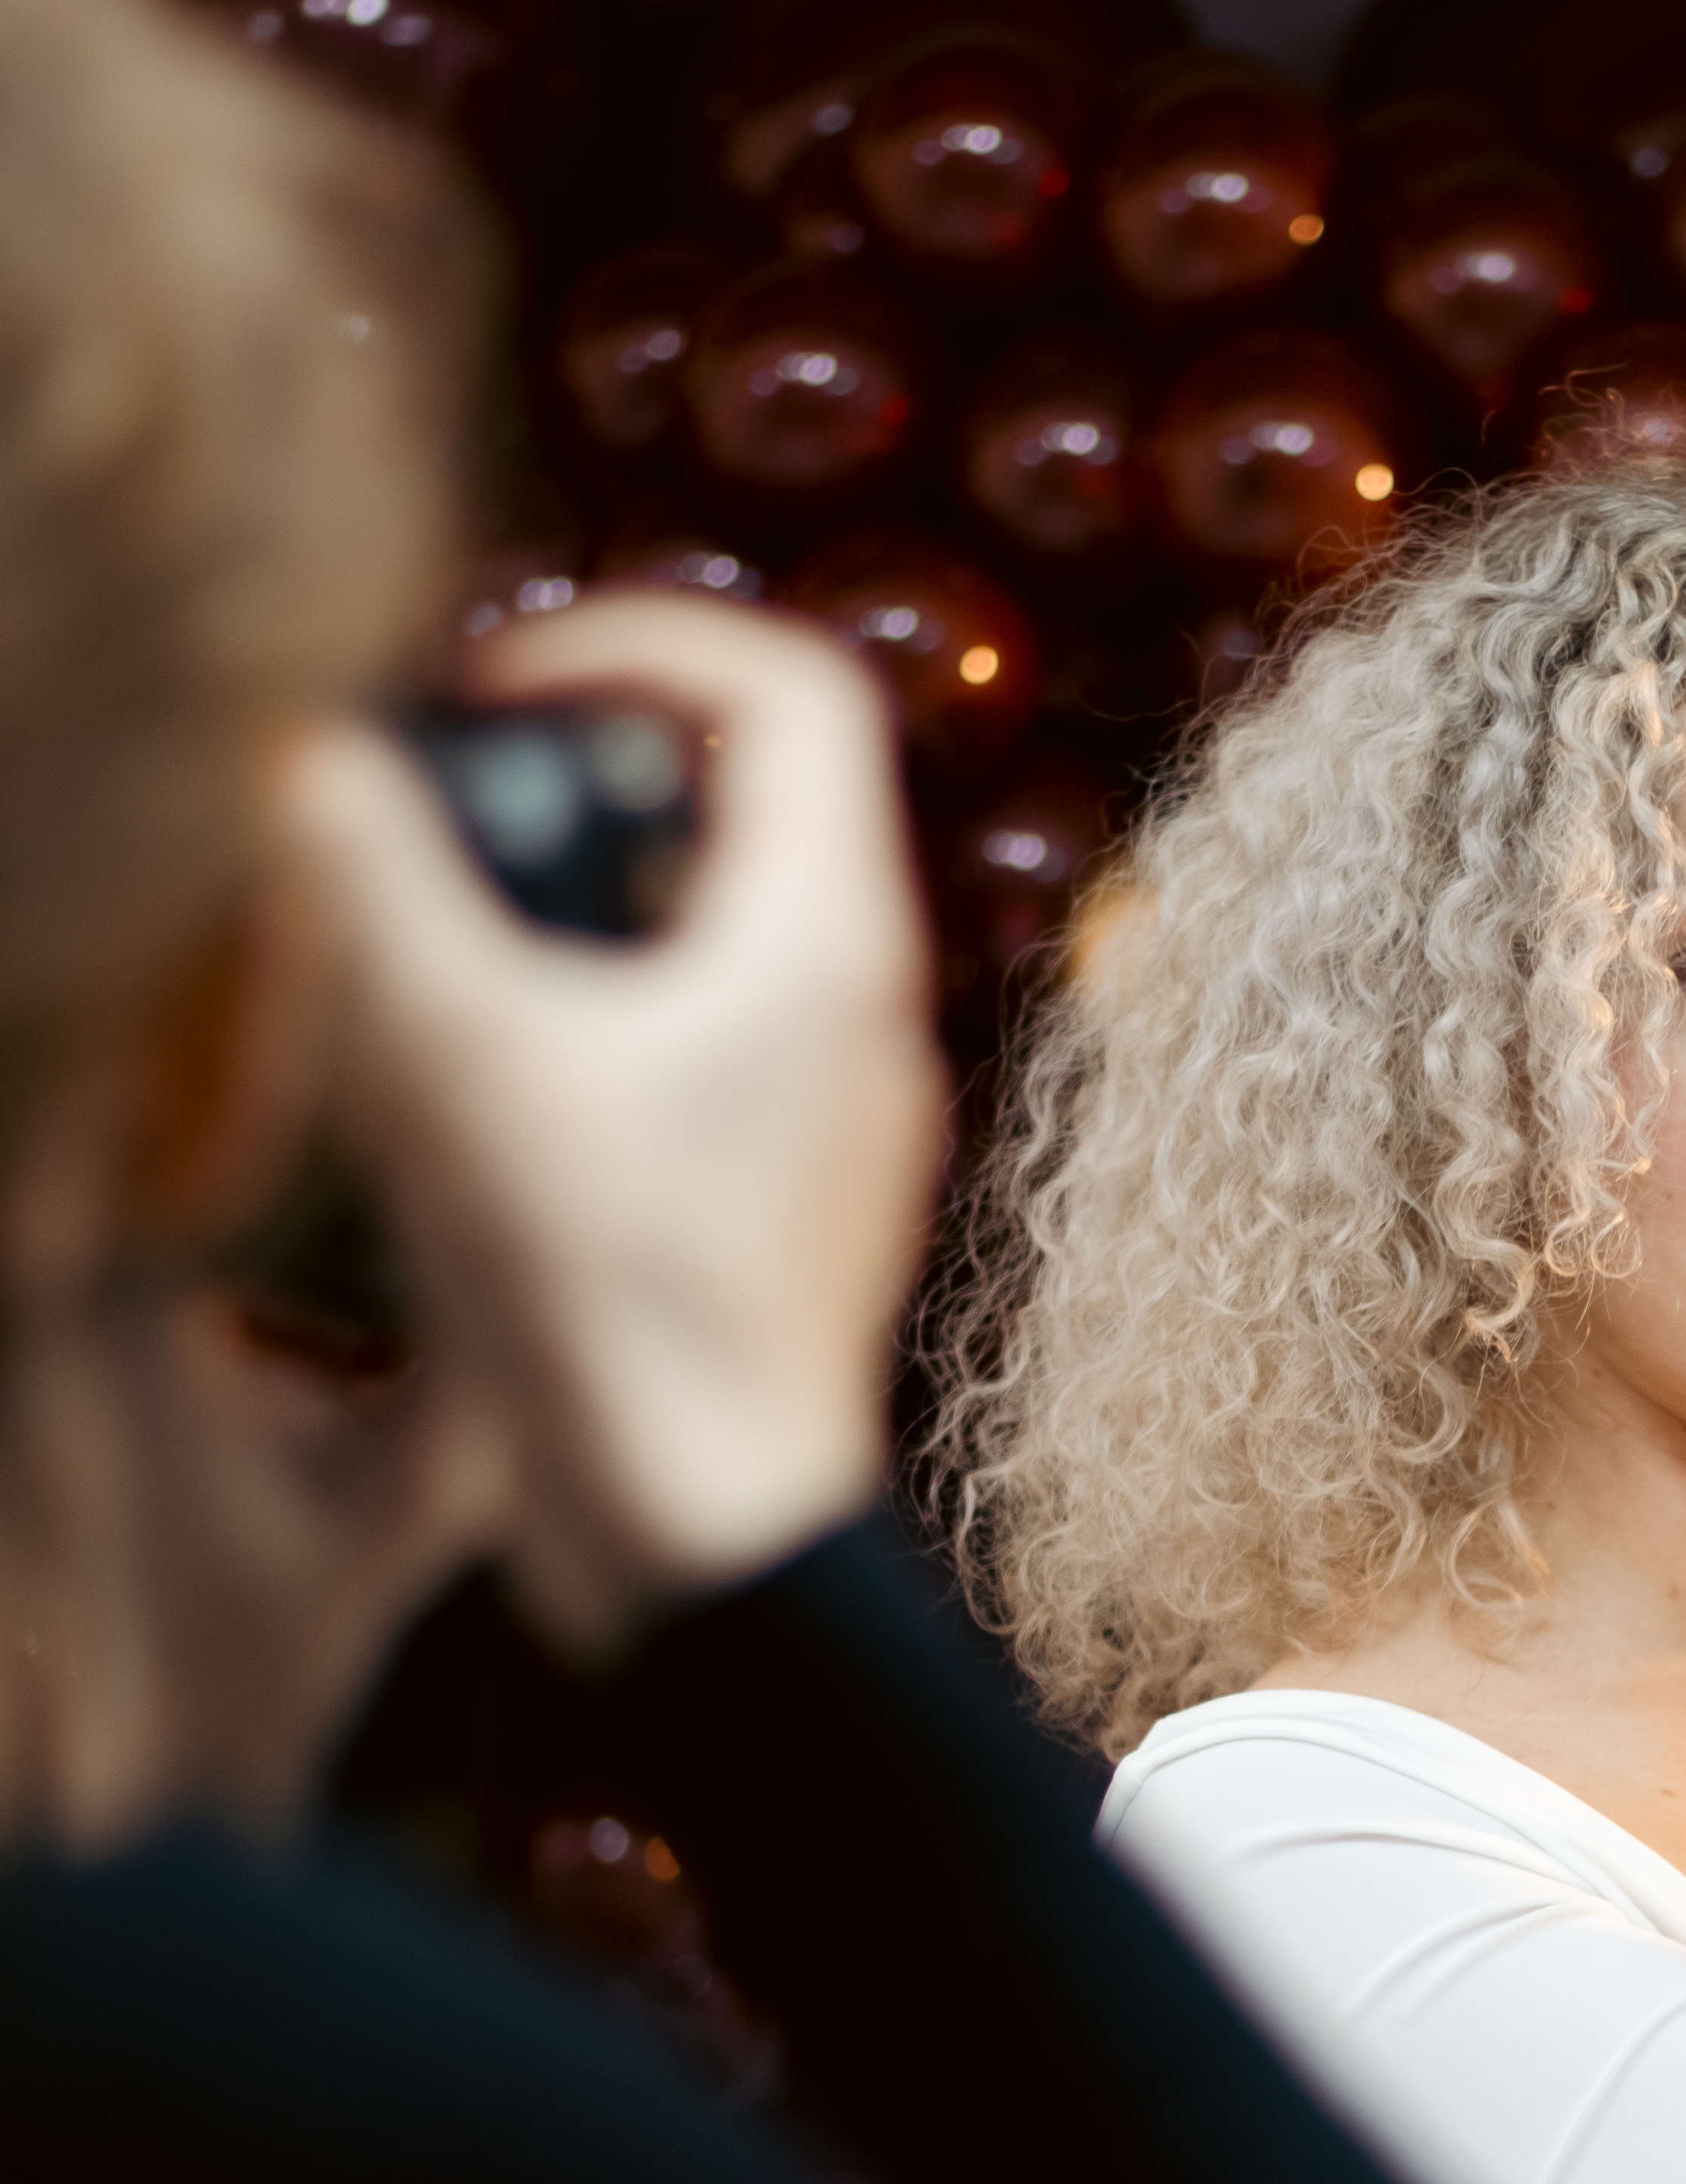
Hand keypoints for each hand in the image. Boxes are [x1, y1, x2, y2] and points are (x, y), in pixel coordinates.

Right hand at [276, 590, 946, 1647]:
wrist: (708, 1545)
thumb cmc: (616, 1309)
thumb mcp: (457, 1061)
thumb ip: (374, 889)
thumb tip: (316, 767)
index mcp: (831, 944)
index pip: (790, 687)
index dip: (643, 638)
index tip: (507, 683)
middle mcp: (871, 1020)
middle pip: (756, 807)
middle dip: (596, 781)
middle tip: (466, 814)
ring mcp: (848, 1122)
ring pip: (731, 938)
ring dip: (593, 913)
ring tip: (459, 958)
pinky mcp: (802, 1211)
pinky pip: (718, 1057)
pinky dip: (612, 1026)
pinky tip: (496, 1098)